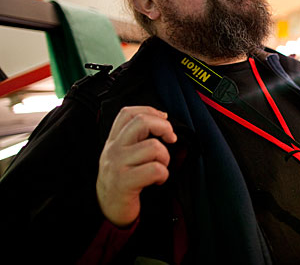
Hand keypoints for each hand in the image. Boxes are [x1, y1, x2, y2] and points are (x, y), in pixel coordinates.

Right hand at [96, 106, 176, 226]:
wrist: (108, 209)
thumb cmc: (123, 180)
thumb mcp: (125, 155)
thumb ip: (139, 139)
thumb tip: (166, 124)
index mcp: (114, 140)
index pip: (128, 113)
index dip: (150, 111)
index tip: (164, 120)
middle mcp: (113, 149)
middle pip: (141, 122)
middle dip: (164, 127)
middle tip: (171, 139)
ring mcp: (117, 165)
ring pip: (154, 147)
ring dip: (165, 158)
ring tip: (160, 167)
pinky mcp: (124, 182)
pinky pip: (156, 170)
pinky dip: (163, 175)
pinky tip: (158, 181)